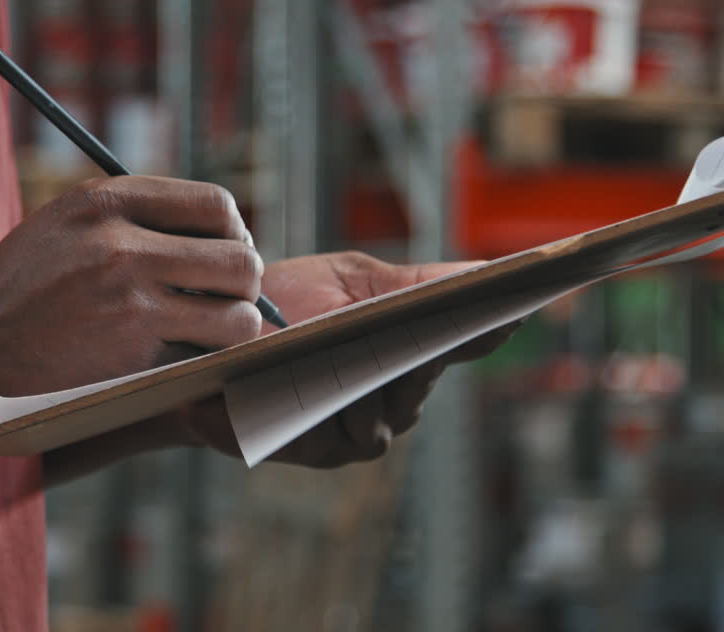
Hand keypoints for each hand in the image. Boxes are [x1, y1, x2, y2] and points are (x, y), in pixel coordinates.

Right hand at [0, 176, 264, 437]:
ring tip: (206, 339)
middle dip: (243, 288)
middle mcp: (123, 242)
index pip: (217, 205)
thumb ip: (134, 216)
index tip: (221, 257)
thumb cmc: (16, 291)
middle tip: (223, 305)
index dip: (234, 235)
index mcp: (107, 200)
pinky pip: (205, 359)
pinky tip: (179, 364)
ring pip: (238, 316)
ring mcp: (128, 301)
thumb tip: (222, 232)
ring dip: (232, 333)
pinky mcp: (130, 356)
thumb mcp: (65, 224)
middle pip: (241, 260)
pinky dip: (204, 366)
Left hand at [181, 251, 520, 467]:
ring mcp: (361, 428)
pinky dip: (331, 407)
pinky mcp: (323, 450)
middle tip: (409, 325)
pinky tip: (305, 386)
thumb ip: (420, 285)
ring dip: (365, 382)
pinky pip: (351, 435)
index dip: (492, 326)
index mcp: (407, 347)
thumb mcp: (353, 280)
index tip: (522, 305)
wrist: (201, 339)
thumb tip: (490, 274)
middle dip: (413, 350)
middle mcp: (394, 395)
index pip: (465, 339)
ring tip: (335, 357)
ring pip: (393, 411)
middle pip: (427, 377)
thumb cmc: (279, 303)